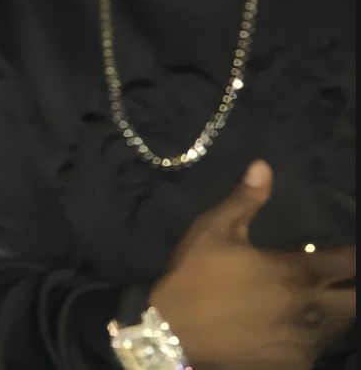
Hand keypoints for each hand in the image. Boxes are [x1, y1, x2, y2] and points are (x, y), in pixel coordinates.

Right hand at [149, 160, 354, 369]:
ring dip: (333, 311)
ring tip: (317, 301)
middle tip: (338, 278)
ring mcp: (304, 341)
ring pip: (338, 326)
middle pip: (354, 301)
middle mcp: (309, 309)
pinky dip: (313, 336)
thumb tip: (263, 166)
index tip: (349, 252)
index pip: (347, 264)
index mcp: (294, 273)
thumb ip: (245, 200)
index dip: (354, 256)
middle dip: (352, 287)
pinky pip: (316, 349)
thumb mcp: (214, 230)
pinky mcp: (292, 363)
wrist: (172, 331)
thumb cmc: (195, 276)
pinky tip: (295, 328)